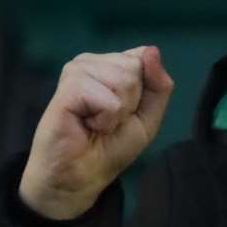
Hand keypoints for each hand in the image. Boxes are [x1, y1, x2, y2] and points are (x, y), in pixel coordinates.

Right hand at [18, 46, 174, 220]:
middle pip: (135, 68)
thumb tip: (151, 50)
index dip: (144, 91)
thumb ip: (158, 85)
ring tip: (97, 123)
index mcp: (110, 64)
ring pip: (123, 80)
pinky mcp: (68, 87)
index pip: (144, 57)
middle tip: (108, 120)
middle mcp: (91, 62)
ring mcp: (77, 71)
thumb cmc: (110, 147)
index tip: (125, 111)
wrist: (80, 176)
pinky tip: (87, 125)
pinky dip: (106, 119)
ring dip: (118, 112)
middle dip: (131, 102)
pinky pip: (108, 98)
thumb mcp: (148, 116)